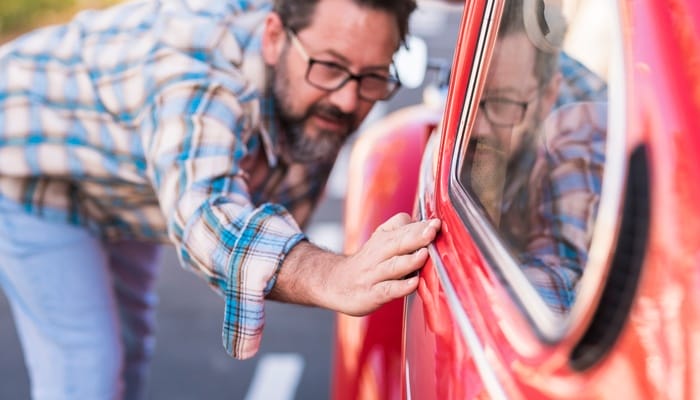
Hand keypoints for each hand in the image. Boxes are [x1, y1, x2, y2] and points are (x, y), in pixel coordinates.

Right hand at [272, 213, 441, 314]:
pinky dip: (401, 287)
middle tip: (433, 230)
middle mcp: (378, 254)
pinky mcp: (372, 294)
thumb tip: (423, 221)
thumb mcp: (379, 240)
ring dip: (410, 259)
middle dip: (417, 236)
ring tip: (424, 254)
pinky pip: (387, 290)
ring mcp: (374, 275)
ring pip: (393, 266)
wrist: (334, 283)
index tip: (437, 222)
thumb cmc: (366, 263)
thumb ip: (400, 230)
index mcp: (383, 239)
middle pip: (398, 243)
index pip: (401, 228)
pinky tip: (414, 283)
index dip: (419, 225)